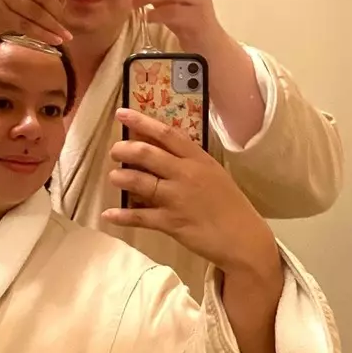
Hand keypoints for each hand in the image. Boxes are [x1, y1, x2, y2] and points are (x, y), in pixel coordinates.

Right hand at [0, 0, 70, 46]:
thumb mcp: (8, 1)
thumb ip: (29, 0)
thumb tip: (58, 8)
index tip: (65, 7)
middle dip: (58, 11)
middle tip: (63, 25)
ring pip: (37, 10)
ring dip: (53, 26)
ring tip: (64, 36)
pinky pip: (26, 24)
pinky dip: (43, 33)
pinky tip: (53, 40)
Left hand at [102, 109, 280, 280]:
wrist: (243, 238)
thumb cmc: (230, 205)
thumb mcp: (214, 175)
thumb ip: (189, 164)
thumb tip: (160, 154)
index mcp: (199, 160)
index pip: (167, 134)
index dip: (142, 122)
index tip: (121, 114)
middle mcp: (186, 174)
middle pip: (147, 154)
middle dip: (124, 150)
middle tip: (115, 152)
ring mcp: (177, 198)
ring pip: (139, 181)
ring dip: (120, 177)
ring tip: (113, 177)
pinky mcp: (171, 222)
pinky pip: (139, 216)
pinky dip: (121, 216)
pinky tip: (109, 214)